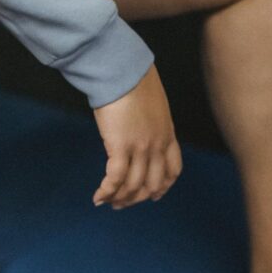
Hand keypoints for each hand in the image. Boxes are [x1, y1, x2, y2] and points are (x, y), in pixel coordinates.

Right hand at [91, 63, 182, 209]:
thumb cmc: (133, 77)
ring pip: (133, 186)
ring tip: (108, 202)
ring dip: (120, 199)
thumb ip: (151, 119)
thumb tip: (139, 124)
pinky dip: (107, 192)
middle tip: (124, 203)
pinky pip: (115, 179)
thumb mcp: (153, 101)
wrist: (122, 69)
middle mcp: (157, 145)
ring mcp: (140, 148)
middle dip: (138, 198)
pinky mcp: (120, 147)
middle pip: (153, 184)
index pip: (173, 169)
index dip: (163, 186)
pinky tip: (99, 196)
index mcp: (167, 133)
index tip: (153, 194)